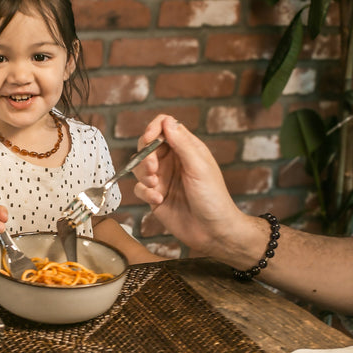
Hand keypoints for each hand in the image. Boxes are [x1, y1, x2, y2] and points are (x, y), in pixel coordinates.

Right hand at [133, 115, 242, 255]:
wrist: (213, 231)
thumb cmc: (213, 198)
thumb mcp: (199, 167)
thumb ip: (182, 143)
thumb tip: (167, 121)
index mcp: (186, 149)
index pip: (164, 127)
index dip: (153, 129)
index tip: (149, 139)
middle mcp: (173, 161)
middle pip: (147, 146)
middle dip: (145, 155)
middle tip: (152, 168)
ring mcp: (163, 178)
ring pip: (139, 166)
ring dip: (143, 174)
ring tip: (155, 184)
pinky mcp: (155, 196)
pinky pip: (139, 188)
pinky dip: (145, 192)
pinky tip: (158, 199)